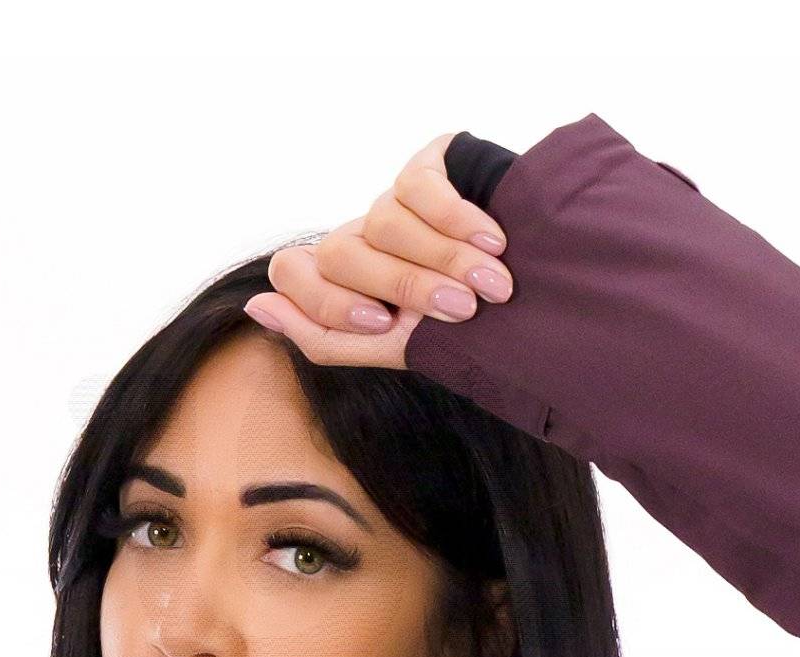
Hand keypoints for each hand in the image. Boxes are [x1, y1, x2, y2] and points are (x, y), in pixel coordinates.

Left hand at [242, 131, 513, 369]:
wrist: (540, 298)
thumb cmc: (468, 332)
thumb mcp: (394, 350)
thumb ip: (323, 338)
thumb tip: (259, 306)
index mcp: (343, 283)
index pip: (291, 272)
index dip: (327, 300)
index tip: (383, 325)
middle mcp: (360, 236)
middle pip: (339, 251)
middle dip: (405, 288)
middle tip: (460, 313)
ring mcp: (392, 198)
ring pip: (383, 222)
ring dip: (445, 261)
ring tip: (493, 287)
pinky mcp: (428, 163)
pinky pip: (419, 187)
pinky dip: (458, 221)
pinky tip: (493, 242)